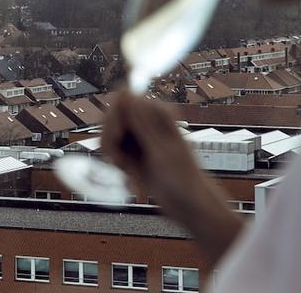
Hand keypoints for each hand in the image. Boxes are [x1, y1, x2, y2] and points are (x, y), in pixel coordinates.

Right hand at [101, 91, 243, 266]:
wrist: (190, 207)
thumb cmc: (184, 180)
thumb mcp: (160, 150)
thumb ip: (141, 121)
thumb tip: (126, 93)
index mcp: (158, 112)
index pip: (121, 100)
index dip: (113, 119)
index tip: (116, 138)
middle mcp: (148, 120)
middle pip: (111, 118)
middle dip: (110, 140)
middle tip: (119, 161)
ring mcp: (140, 136)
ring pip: (110, 135)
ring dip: (113, 155)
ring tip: (128, 172)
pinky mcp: (135, 151)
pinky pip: (114, 151)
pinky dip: (118, 164)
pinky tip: (131, 176)